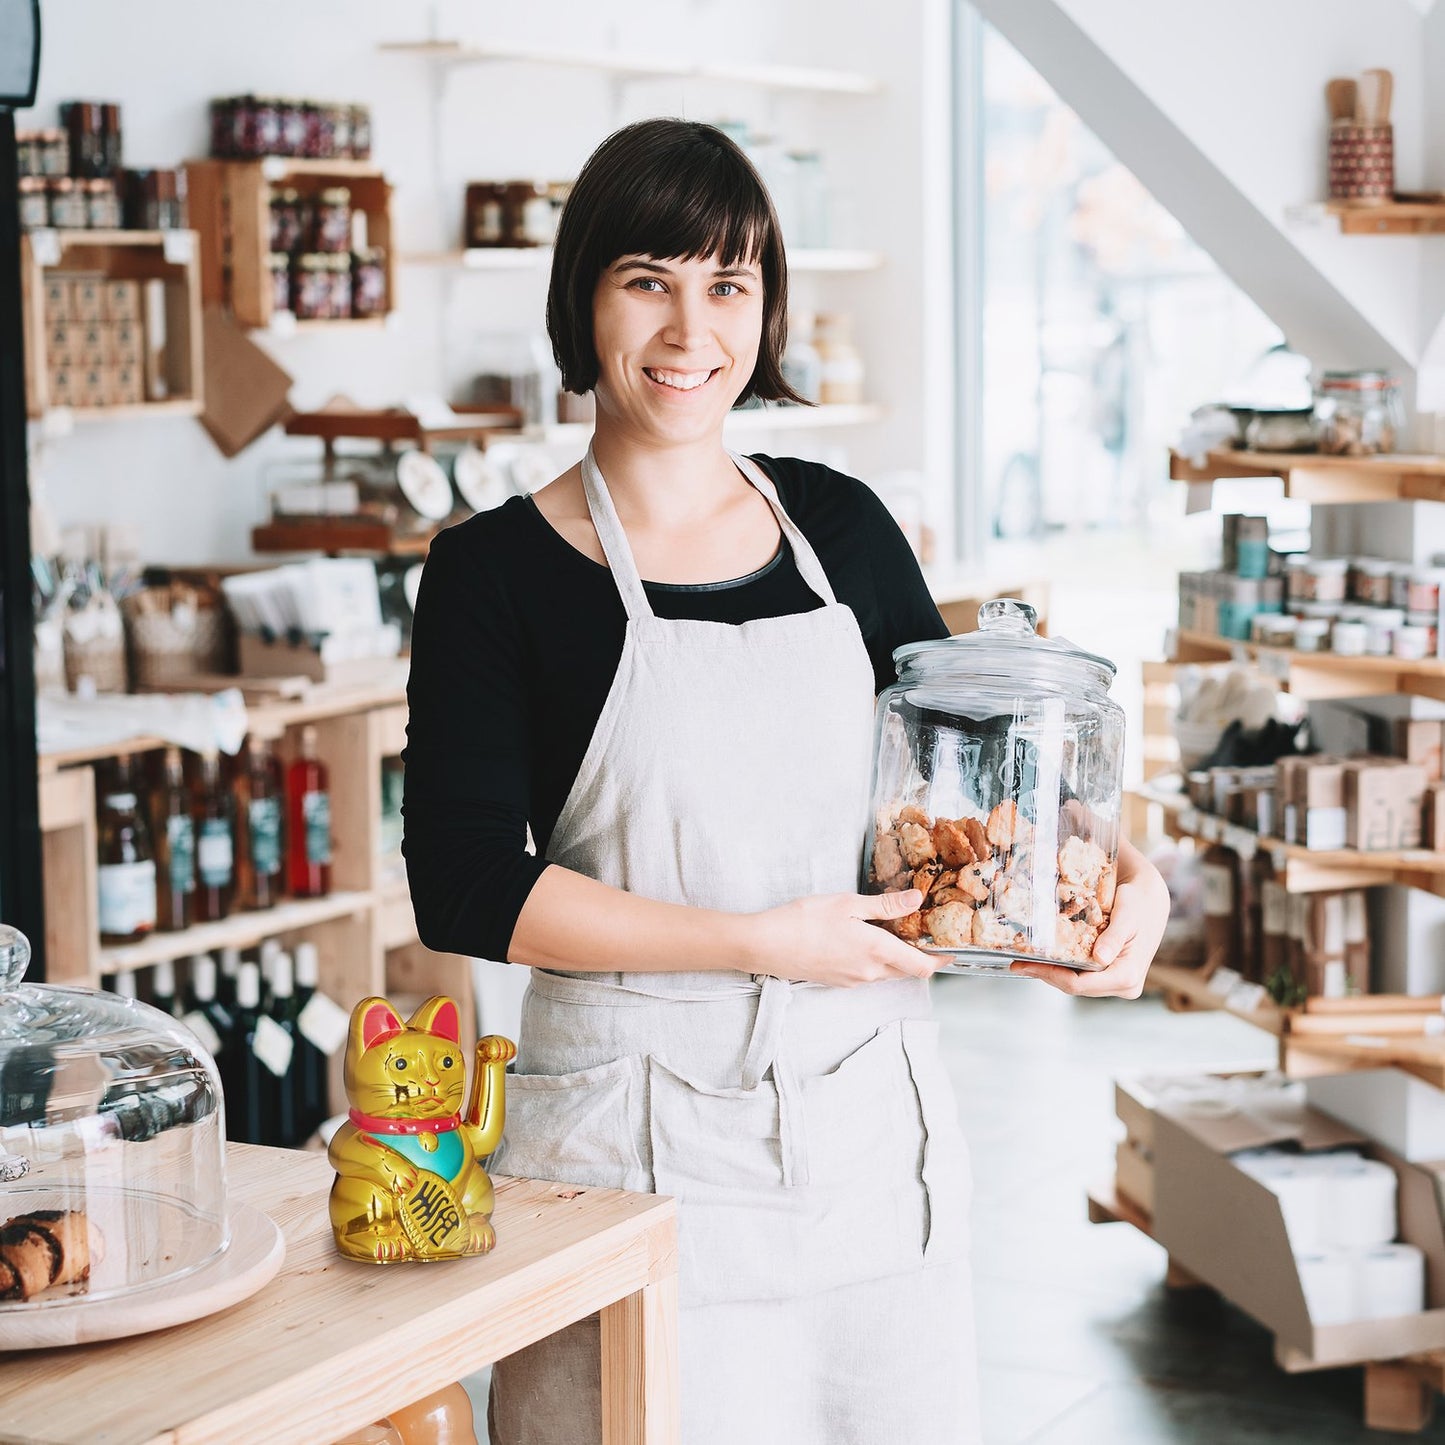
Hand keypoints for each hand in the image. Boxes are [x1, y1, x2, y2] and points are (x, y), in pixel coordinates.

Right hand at [747, 889, 943, 986]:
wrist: (767, 945)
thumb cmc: (805, 919)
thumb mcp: (847, 903)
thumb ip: (885, 905)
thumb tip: (916, 899)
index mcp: (877, 951)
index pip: (922, 966)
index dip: (940, 961)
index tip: (951, 950)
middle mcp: (870, 972)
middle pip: (907, 972)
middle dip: (920, 958)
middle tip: (924, 936)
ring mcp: (853, 980)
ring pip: (887, 974)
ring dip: (897, 960)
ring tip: (895, 935)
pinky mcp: (838, 982)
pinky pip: (868, 976)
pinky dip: (876, 963)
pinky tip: (865, 943)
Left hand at [1010, 837, 1169, 998]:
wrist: (1150, 899)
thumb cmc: (1138, 903)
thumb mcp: (1127, 915)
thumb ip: (1114, 936)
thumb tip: (1100, 958)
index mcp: (1127, 977)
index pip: (1080, 984)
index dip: (1050, 976)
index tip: (1026, 964)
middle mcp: (1124, 986)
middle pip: (1075, 987)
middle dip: (1046, 974)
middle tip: (1017, 962)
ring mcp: (1117, 983)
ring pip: (1076, 983)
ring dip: (1051, 972)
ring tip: (1024, 960)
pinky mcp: (1111, 976)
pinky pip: (1082, 975)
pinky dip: (1062, 967)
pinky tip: (1043, 957)